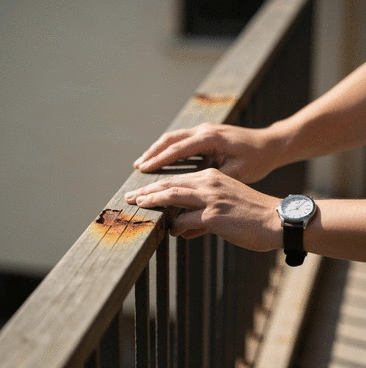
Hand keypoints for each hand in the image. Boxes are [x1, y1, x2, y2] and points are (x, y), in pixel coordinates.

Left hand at [125, 168, 281, 251]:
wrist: (278, 220)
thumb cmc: (253, 214)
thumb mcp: (227, 206)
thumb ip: (203, 213)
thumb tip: (182, 228)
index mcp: (213, 177)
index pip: (179, 180)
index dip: (159, 186)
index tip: (144, 191)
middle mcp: (209, 183)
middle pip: (170, 185)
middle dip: (148, 191)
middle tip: (130, 197)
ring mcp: (211, 199)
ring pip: (172, 197)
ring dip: (152, 202)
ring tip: (138, 206)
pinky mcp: (214, 216)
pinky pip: (185, 222)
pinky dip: (176, 228)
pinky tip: (171, 233)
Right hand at [133, 123, 278, 183]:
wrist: (271, 144)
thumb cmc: (257, 160)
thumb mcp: (238, 173)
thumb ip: (213, 182)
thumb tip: (191, 197)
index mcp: (211, 138)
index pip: (178, 148)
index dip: (159, 160)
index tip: (143, 170)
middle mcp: (205, 130)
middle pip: (170, 139)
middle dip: (152, 153)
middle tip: (136, 167)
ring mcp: (205, 130)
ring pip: (174, 137)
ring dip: (158, 149)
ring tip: (143, 162)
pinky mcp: (207, 134)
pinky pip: (181, 139)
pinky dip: (168, 148)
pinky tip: (161, 158)